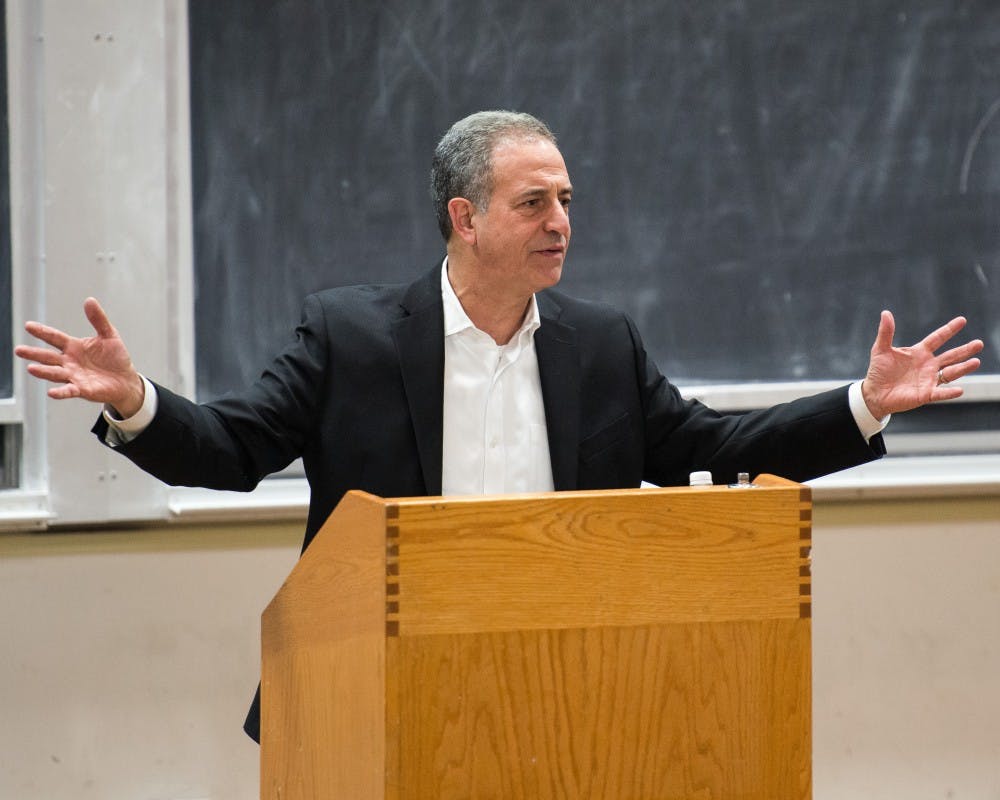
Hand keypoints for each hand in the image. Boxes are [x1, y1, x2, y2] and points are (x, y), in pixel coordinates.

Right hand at [14, 297, 144, 417]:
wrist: (126, 379)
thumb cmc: (115, 358)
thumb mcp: (109, 335)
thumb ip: (98, 320)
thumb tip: (90, 300)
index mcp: (74, 347)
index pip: (55, 338)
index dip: (43, 332)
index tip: (28, 326)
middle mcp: (69, 362)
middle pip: (48, 357)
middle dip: (34, 354)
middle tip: (19, 350)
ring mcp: (74, 376)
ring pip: (55, 373)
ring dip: (44, 371)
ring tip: (31, 368)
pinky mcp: (83, 389)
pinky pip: (69, 390)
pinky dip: (61, 392)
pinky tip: (51, 392)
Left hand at [861, 310, 983, 419]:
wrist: (874, 393)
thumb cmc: (878, 371)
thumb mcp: (881, 350)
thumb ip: (886, 332)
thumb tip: (886, 313)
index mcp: (919, 352)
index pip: (937, 338)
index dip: (949, 330)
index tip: (962, 320)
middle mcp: (928, 365)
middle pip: (950, 356)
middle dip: (964, 350)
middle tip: (979, 343)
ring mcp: (929, 379)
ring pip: (950, 373)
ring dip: (962, 368)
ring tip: (976, 362)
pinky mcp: (925, 394)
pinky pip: (940, 393)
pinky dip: (949, 392)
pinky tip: (960, 390)